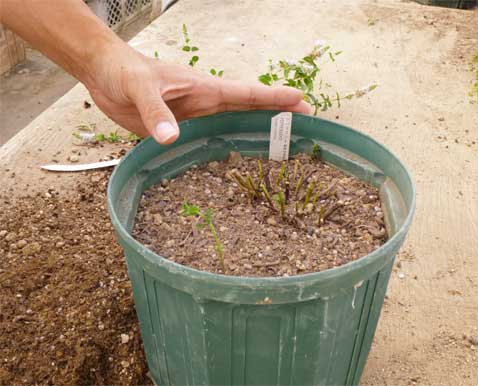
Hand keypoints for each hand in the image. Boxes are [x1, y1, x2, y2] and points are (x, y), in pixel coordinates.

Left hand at [87, 46, 311, 143]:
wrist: (104, 73)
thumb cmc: (124, 70)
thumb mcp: (140, 87)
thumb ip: (155, 112)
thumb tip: (172, 138)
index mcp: (203, 89)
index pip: (247, 93)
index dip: (275, 98)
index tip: (302, 103)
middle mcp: (204, 103)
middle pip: (247, 110)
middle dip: (275, 116)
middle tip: (303, 126)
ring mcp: (193, 116)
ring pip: (231, 125)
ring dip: (254, 131)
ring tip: (278, 144)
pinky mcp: (179, 128)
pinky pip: (208, 139)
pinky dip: (224, 146)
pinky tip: (231, 158)